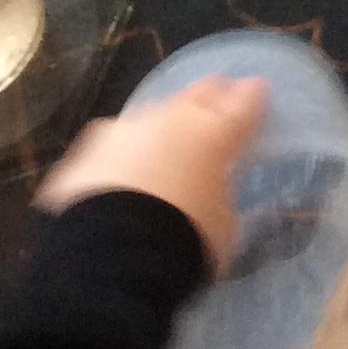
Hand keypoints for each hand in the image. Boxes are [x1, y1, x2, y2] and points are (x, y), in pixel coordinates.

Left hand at [36, 77, 268, 272]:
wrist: (111, 255)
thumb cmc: (184, 239)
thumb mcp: (224, 223)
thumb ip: (222, 192)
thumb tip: (215, 187)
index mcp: (217, 131)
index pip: (247, 99)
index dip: (253, 97)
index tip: (257, 95)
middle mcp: (174, 117)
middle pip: (201, 92)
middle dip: (211, 97)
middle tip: (216, 105)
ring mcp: (128, 128)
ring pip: (153, 114)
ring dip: (162, 126)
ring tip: (161, 149)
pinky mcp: (90, 149)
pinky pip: (113, 144)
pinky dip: (121, 154)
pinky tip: (117, 175)